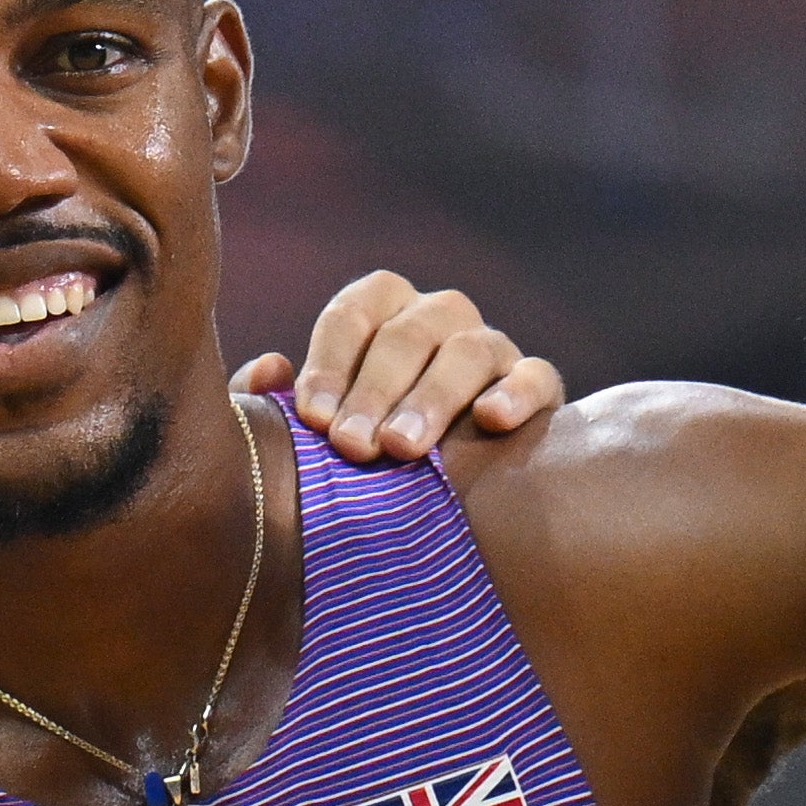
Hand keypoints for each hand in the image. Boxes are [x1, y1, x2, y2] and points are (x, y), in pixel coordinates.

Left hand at [233, 270, 568, 466]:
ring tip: (401, 448)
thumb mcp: (314, 426)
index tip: (310, 418)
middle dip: (374, 391)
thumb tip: (268, 370)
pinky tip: (491, 421)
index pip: (353, 314)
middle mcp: (437, 317)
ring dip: (432, 398)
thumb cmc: (359, 448)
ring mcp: (491, 348)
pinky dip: (517, 393)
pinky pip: (536, 376)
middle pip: (408, 334)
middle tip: (351, 447)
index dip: (330, 363)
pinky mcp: (537, 388)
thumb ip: (277, 401)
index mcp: (380, 313)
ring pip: (468, 352)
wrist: (445, 493)